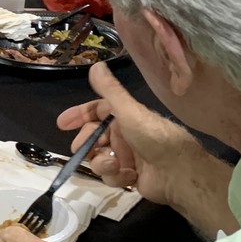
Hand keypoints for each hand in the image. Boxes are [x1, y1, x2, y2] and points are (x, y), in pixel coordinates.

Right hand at [56, 63, 199, 204]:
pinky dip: (118, 176)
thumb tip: (96, 65)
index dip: (79, 116)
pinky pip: (112, 176)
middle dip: (86, 143)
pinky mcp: (130, 177)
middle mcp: (124, 135)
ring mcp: (127, 156)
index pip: (96, 112)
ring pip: (100, 159)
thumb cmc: (153, 137)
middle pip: (94, 138)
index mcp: (124, 117)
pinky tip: (130, 176)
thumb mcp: (129, 111)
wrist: (178, 173)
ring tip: (114, 165)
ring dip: (102, 163)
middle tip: (80, 149)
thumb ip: (110, 90)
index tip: (62, 124)